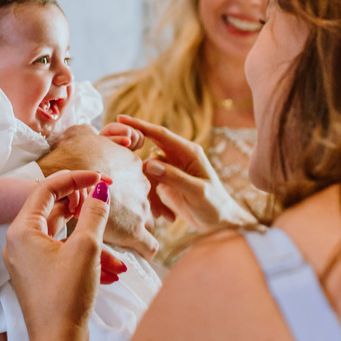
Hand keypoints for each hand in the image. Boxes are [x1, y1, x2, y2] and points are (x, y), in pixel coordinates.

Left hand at [4, 171, 127, 340]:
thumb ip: (94, 214)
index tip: (100, 178)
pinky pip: (63, 255)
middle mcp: (19, 243)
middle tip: (105, 204)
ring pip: (63, 236)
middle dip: (84, 209)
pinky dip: (86, 257)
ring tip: (116, 258)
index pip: (47, 188)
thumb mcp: (86, 248)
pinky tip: (111, 272)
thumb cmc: (66, 297)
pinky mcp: (39, 276)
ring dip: (91, 241)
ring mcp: (28, 261)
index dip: (76, 178)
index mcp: (22, 230)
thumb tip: (100, 191)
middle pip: (53, 210)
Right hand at [39, 125, 157, 259]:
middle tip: (116, 219)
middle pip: (145, 202)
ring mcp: (141, 208)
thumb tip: (107, 135)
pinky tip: (134, 254)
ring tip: (120, 238)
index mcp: (132, 164)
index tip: (119, 200)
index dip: (129, 190)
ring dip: (136, 229)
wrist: (62, 181)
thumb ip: (103, 135)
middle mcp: (142, 185)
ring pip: (148, 223)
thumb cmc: (68, 156)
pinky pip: (150, 246)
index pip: (141, 180)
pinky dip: (144, 250)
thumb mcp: (84, 133)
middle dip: (133, 210)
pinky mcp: (134, 232)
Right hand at [118, 114, 258, 229]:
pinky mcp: (166, 182)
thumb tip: (150, 164)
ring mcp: (171, 169)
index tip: (120, 118)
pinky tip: (165, 216)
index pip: (160, 134)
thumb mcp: (197, 192)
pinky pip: (150, 185)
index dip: (140, 126)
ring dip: (149, 193)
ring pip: (147, 173)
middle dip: (135, 162)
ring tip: (158, 213)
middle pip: (149, 151)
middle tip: (122, 172)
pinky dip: (153, 201)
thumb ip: (174, 177)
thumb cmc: (214, 204)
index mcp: (188, 152)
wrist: (220, 222)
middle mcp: (177, 156)